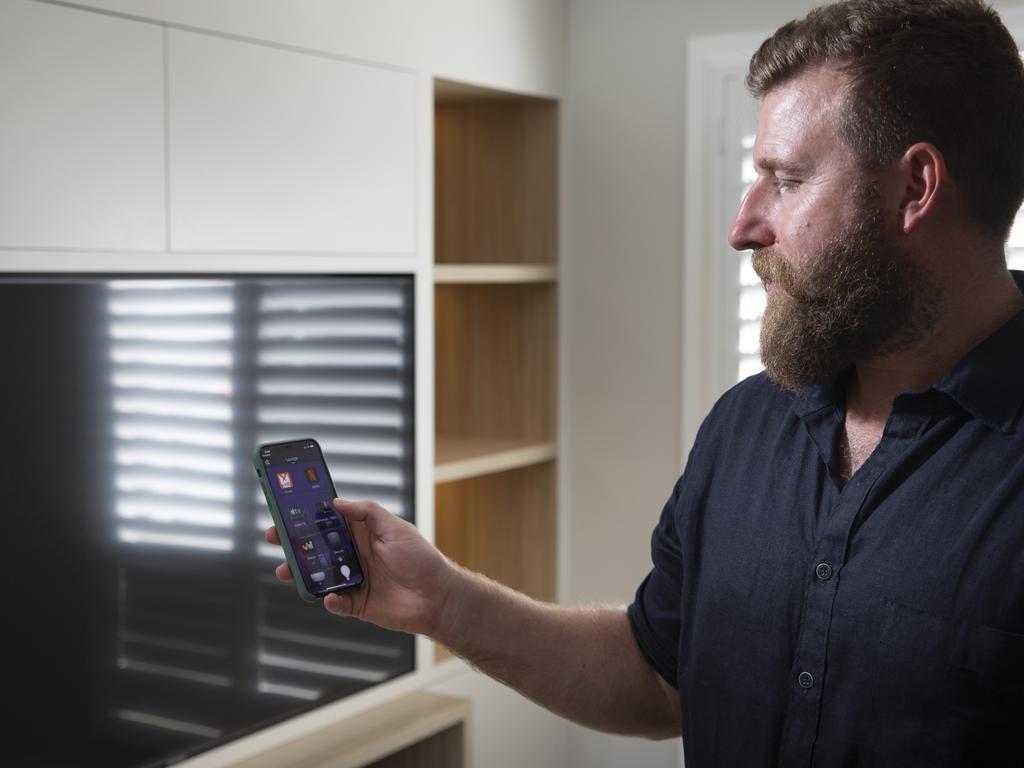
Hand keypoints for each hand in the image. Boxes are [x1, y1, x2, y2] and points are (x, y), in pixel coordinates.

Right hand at [265, 499, 456, 635]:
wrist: (437, 598)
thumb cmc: (421, 559)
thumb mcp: (395, 528)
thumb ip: (367, 513)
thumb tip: (336, 502)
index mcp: (362, 534)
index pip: (329, 521)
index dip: (308, 515)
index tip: (286, 508)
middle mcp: (354, 555)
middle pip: (317, 548)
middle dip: (294, 543)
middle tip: (274, 538)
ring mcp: (354, 579)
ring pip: (319, 576)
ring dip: (302, 574)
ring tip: (286, 571)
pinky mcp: (357, 604)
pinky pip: (336, 602)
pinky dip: (330, 600)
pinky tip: (330, 597)